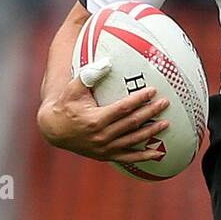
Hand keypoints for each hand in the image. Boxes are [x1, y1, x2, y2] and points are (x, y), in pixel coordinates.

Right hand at [37, 65, 170, 163]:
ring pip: (133, 140)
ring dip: (151, 132)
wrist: (54, 130)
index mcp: (96, 119)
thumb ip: (89, 75)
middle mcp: (102, 136)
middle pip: (132, 123)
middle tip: (165, 103)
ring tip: (166, 123)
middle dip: (150, 113)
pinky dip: (143, 156)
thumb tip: (107, 62)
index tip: (153, 91)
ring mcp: (105, 148)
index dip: (139, 99)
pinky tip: (158, 154)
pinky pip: (128, 157)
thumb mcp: (73, 89)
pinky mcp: (105, 156)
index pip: (123, 108)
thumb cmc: (65, 105)